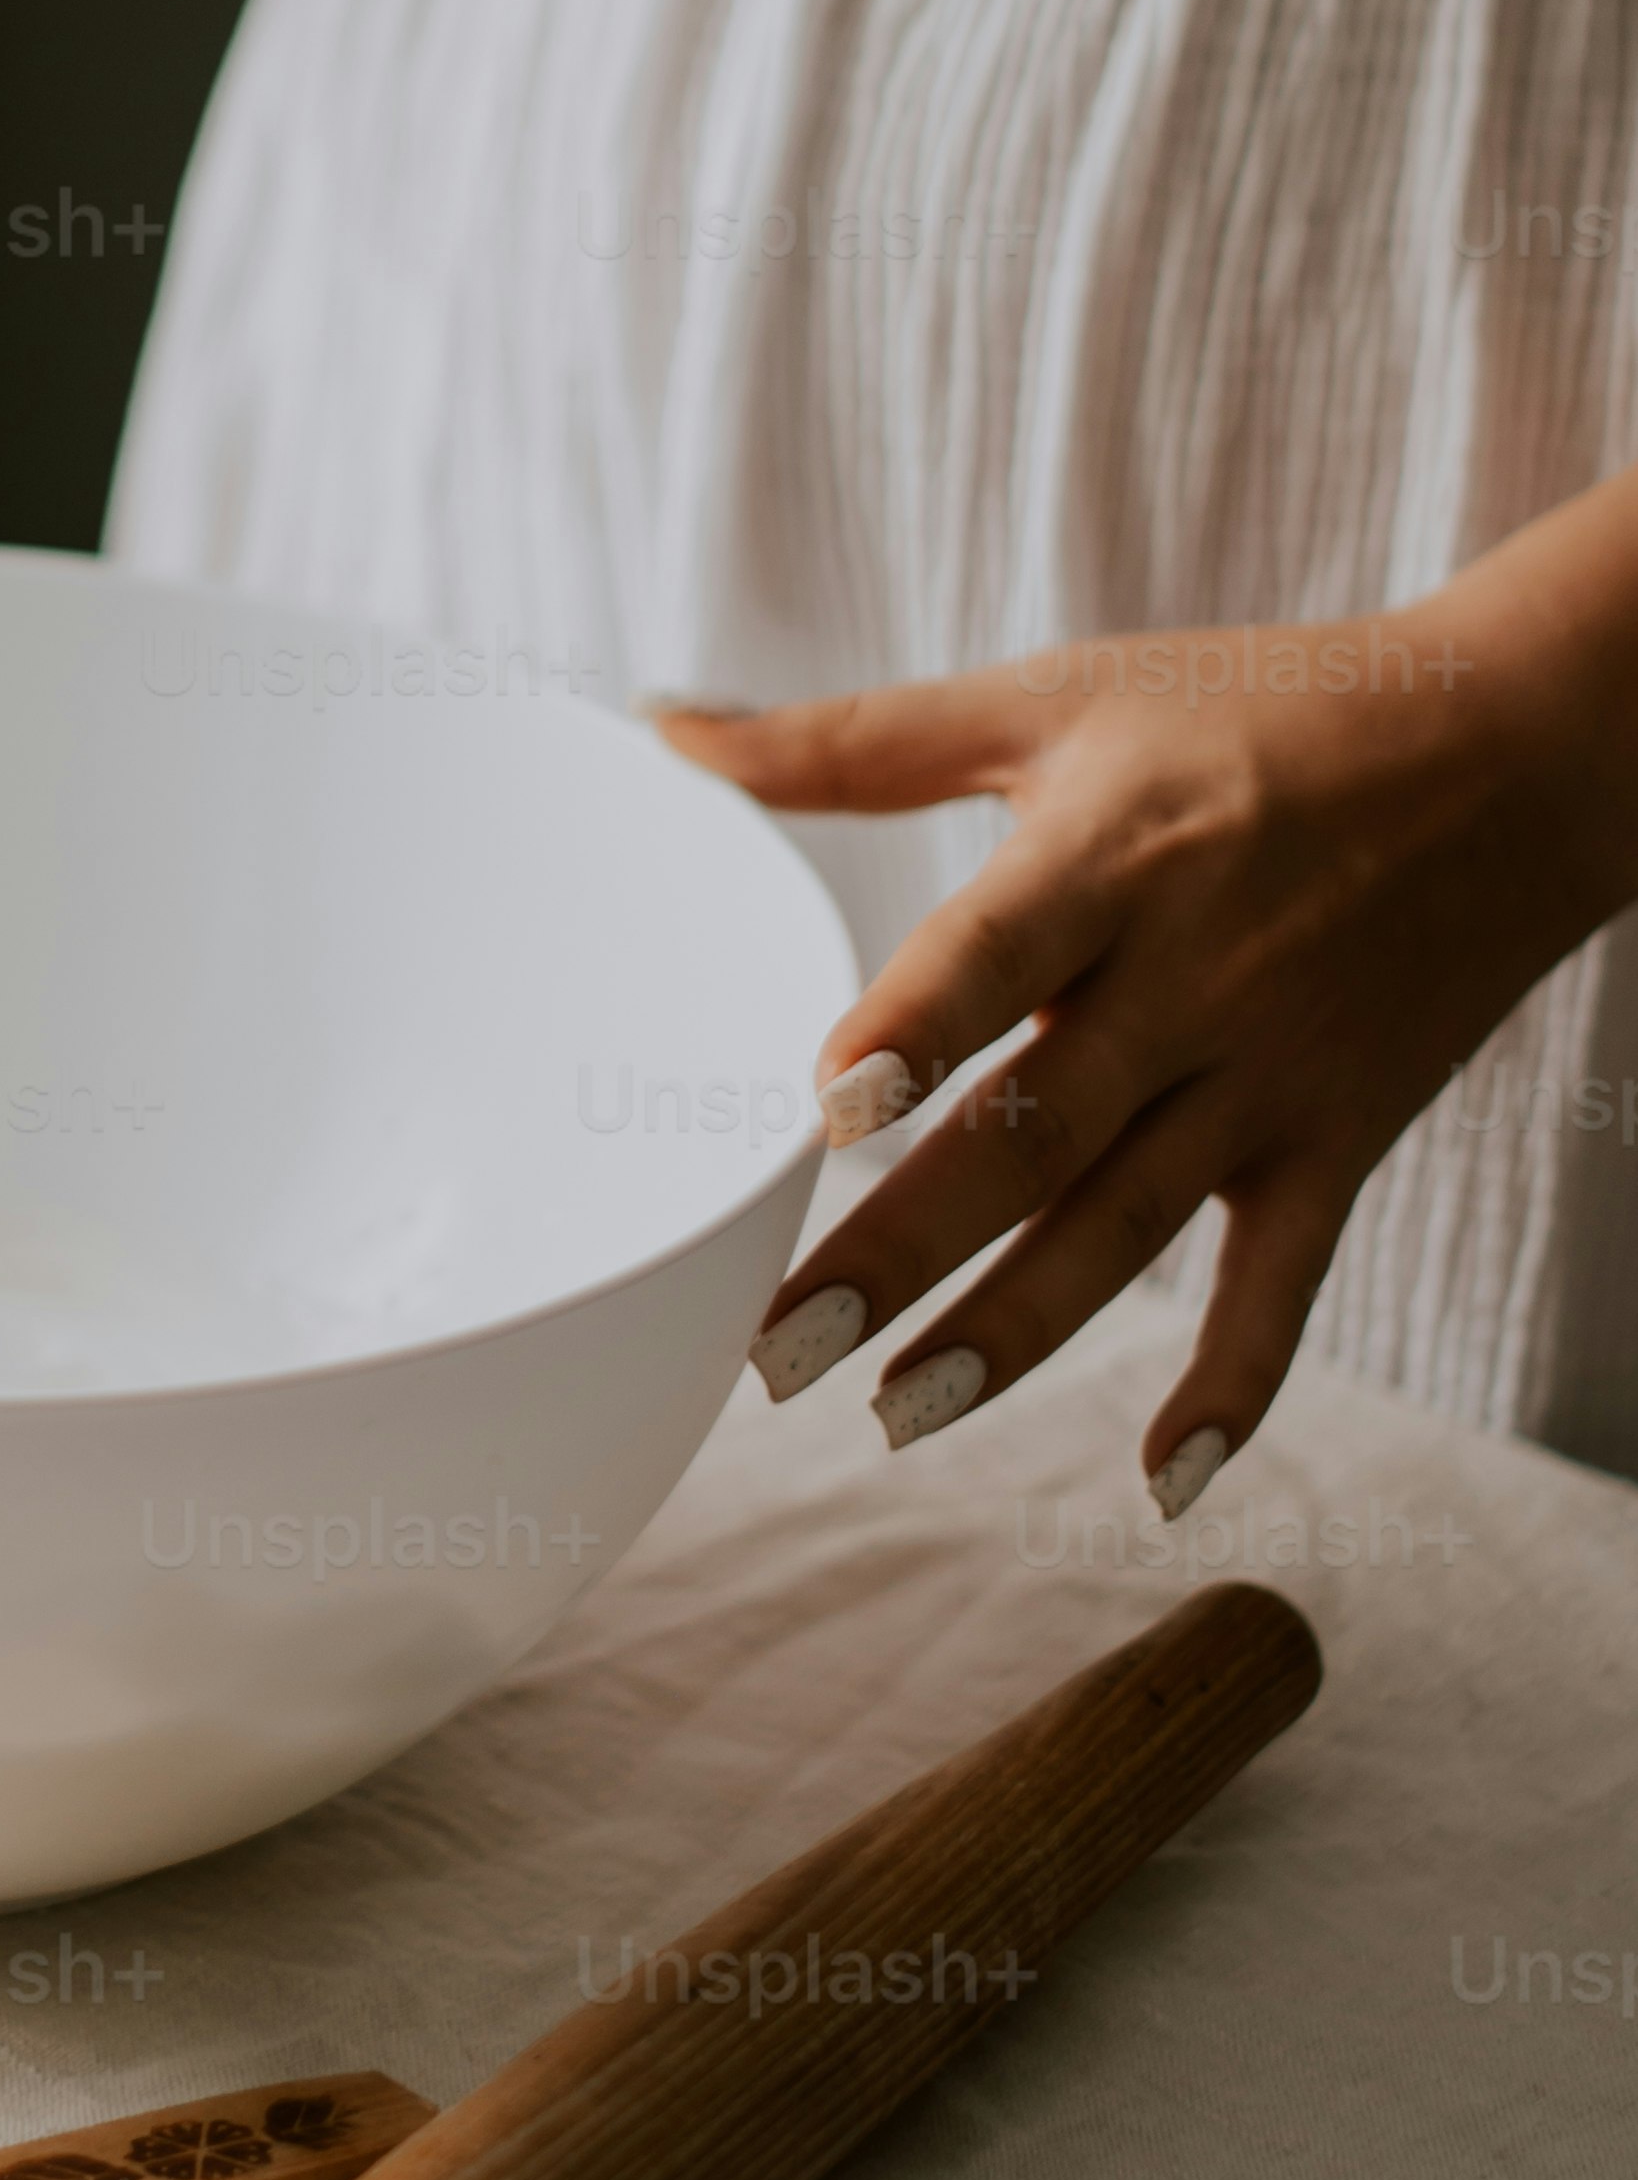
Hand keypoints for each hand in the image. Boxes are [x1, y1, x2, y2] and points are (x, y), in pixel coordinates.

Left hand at [657, 482, 1637, 1508]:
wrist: (1514, 753)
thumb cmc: (1256, 710)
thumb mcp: (1059, 698)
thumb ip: (857, 740)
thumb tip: (666, 729)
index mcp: (1112, 856)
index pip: (1003, 950)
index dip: (920, 1025)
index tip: (832, 1107)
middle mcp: (1190, 981)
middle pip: (1034, 1133)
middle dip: (905, 1248)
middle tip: (780, 1348)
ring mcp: (1267, 1077)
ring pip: (1125, 1227)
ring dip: (1010, 1336)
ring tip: (890, 1416)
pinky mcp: (1337, 1142)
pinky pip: (1281, 1285)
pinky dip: (1233, 1387)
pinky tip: (1159, 1481)